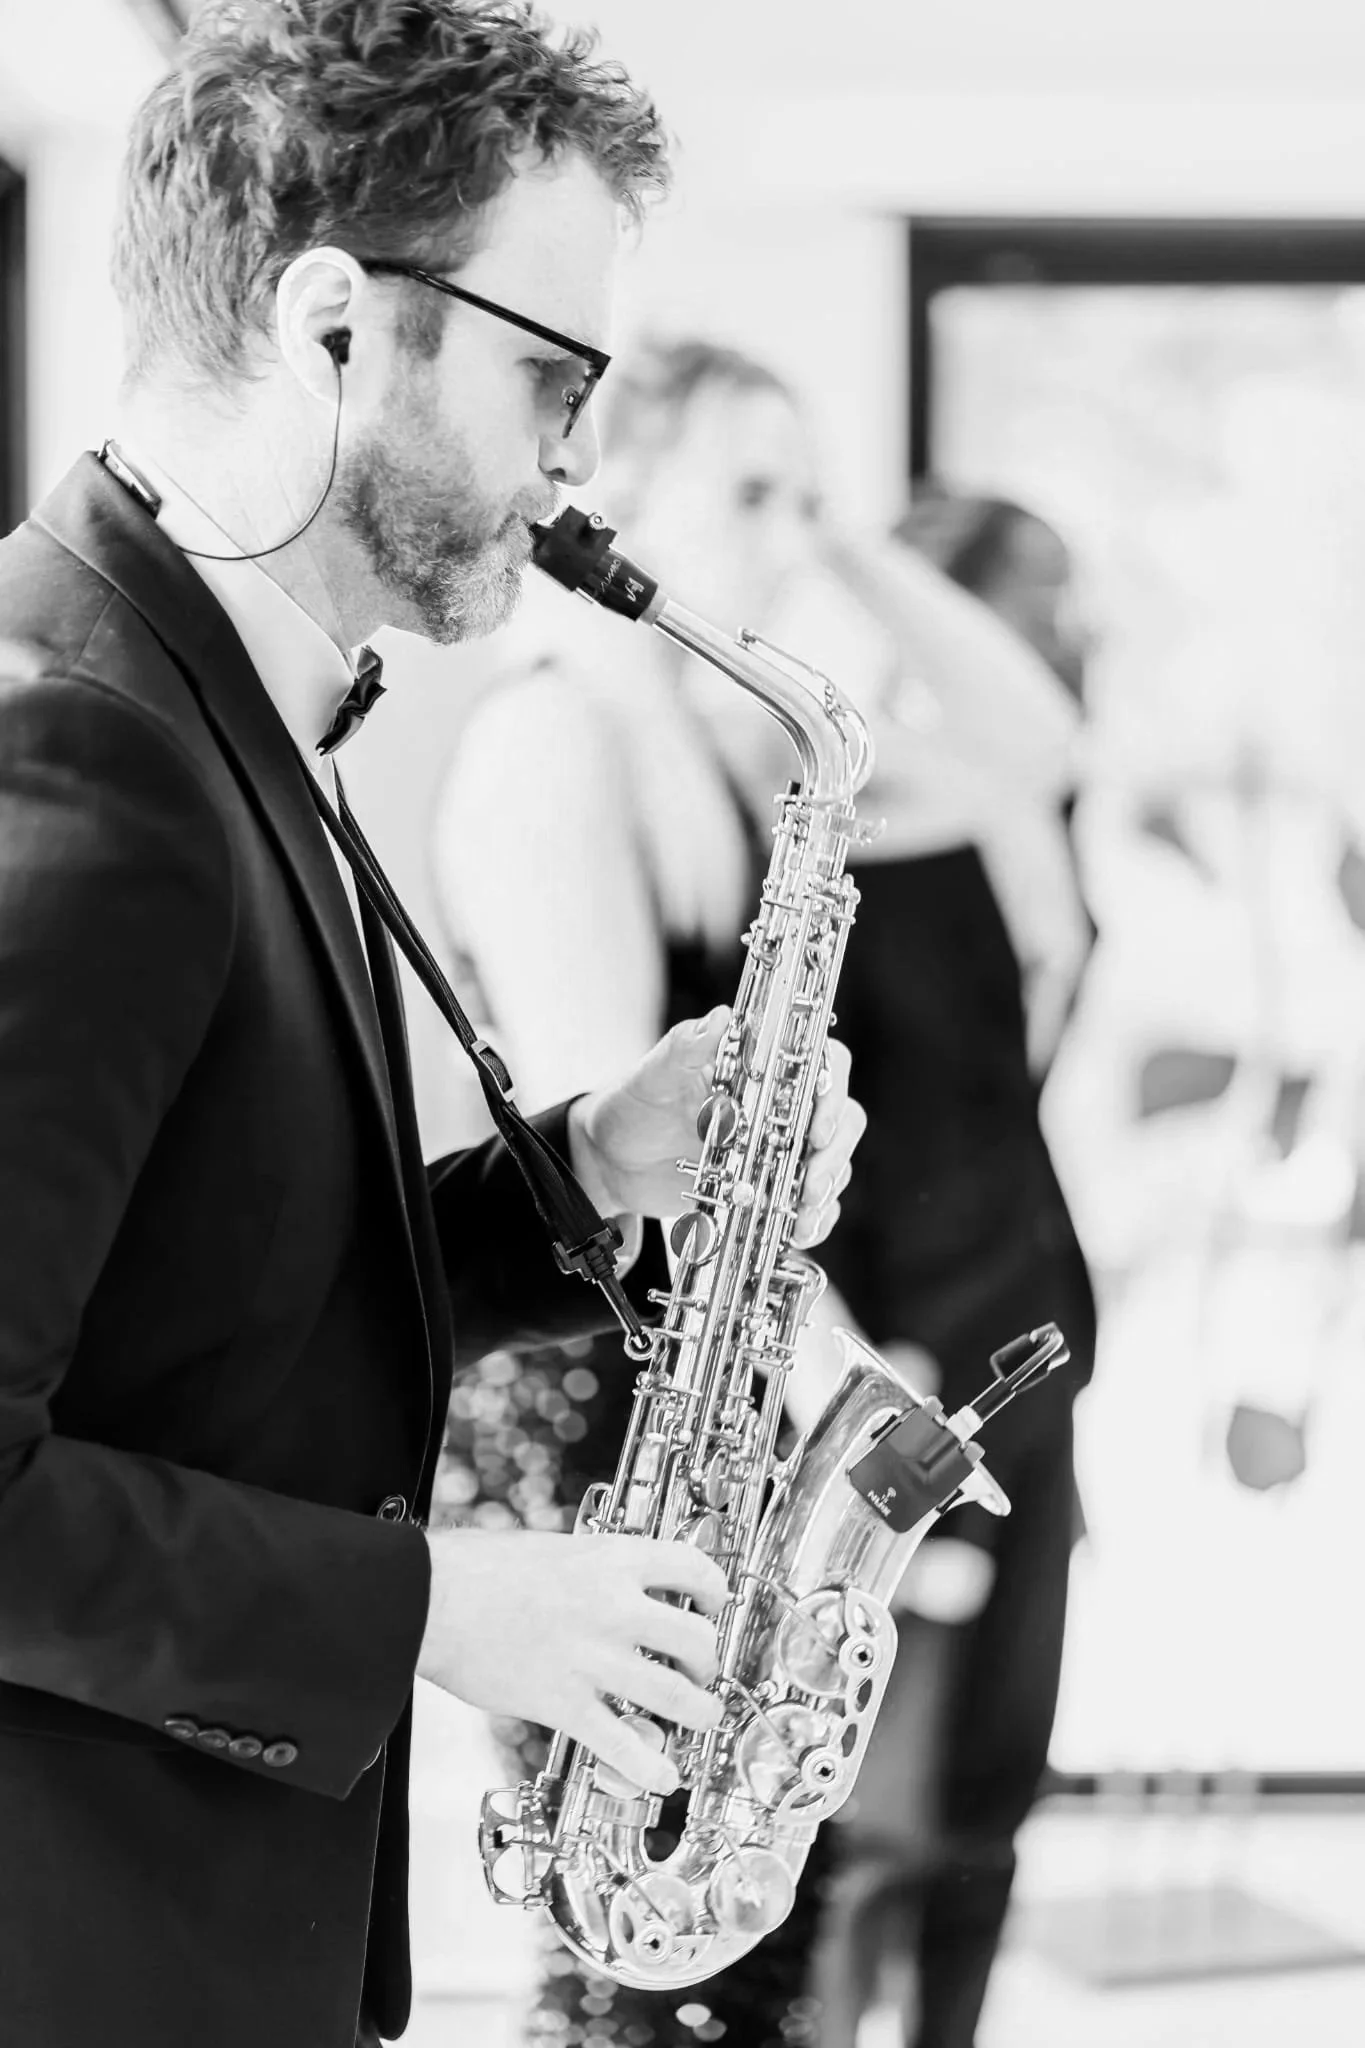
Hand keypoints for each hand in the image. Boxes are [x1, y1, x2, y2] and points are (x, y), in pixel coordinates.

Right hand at [416, 1529, 727, 1794]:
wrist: (428, 1598)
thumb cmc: (477, 1568)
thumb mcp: (553, 1548)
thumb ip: (593, 1570)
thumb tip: (615, 1585)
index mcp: (611, 1560)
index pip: (693, 1569)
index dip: (715, 1591)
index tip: (714, 1606)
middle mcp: (613, 1608)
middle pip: (696, 1639)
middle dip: (708, 1661)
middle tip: (702, 1671)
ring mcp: (591, 1658)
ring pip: (674, 1694)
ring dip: (698, 1712)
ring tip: (701, 1717)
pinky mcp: (562, 1702)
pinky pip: (620, 1743)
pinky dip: (648, 1764)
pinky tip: (661, 1772)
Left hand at [569, 1008, 865, 1244]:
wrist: (611, 1161)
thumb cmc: (634, 1106)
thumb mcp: (654, 1075)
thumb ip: (686, 1046)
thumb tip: (722, 1017)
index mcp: (761, 1068)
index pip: (821, 1065)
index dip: (832, 1092)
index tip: (819, 1128)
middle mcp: (780, 1105)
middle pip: (840, 1119)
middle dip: (834, 1154)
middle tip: (811, 1185)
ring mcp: (778, 1148)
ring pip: (831, 1163)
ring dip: (825, 1192)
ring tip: (802, 1219)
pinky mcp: (769, 1185)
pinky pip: (810, 1204)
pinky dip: (813, 1220)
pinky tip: (798, 1233)